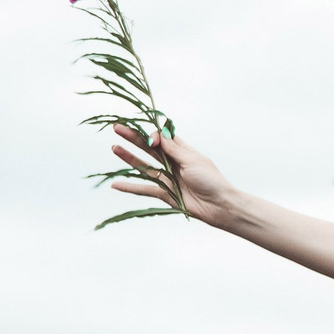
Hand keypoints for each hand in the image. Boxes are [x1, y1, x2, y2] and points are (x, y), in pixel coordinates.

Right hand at [108, 125, 245, 229]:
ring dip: (129, 158)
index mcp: (182, 152)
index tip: (151, 140)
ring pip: (143, 166)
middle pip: (149, 148)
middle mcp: (173, 163)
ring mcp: (167, 178)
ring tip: (114, 147)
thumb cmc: (211, 180)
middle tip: (117, 128)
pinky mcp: (164, 194)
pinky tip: (115, 184)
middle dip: (133, 138)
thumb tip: (157, 134)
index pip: (163, 137)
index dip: (153, 135)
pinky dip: (129, 187)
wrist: (219, 206)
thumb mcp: (192, 160)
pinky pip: (143, 189)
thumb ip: (173, 149)